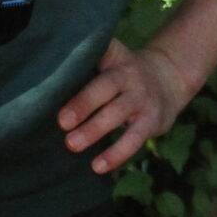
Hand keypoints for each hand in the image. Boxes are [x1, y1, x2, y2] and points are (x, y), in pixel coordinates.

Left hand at [58, 38, 191, 174]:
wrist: (170, 79)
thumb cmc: (124, 75)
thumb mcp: (111, 60)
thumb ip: (87, 68)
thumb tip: (46, 91)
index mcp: (113, 57)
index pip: (100, 50)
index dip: (84, 55)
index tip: (61, 67)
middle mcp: (129, 73)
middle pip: (106, 86)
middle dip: (84, 103)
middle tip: (62, 122)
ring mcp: (141, 97)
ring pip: (118, 113)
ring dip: (94, 129)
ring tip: (72, 145)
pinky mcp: (152, 120)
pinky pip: (134, 138)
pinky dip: (116, 154)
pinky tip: (98, 166)